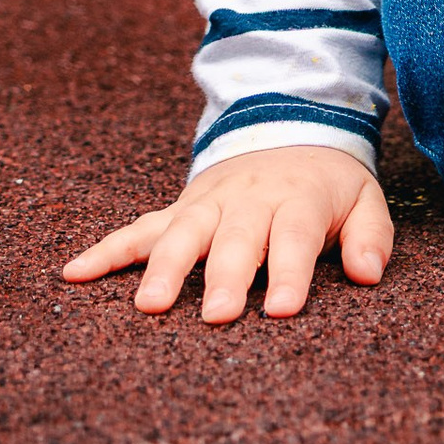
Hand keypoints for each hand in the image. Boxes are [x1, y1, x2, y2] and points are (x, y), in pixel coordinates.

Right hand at [61, 146, 392, 323]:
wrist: (287, 127)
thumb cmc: (325, 185)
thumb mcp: (363, 199)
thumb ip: (370, 236)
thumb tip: (370, 275)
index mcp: (296, 200)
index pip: (293, 237)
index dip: (289, 272)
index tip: (282, 309)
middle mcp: (248, 201)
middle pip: (235, 240)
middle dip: (224, 277)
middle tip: (217, 316)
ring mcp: (208, 205)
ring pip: (182, 234)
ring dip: (163, 267)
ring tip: (148, 306)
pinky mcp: (178, 210)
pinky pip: (137, 229)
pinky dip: (105, 251)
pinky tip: (74, 274)